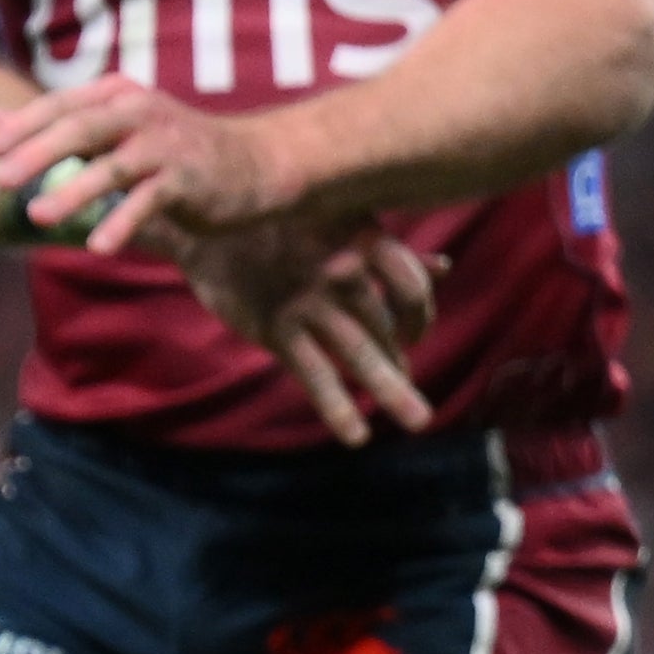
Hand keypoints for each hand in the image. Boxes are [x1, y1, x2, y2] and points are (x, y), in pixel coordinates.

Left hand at [0, 75, 289, 262]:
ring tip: (38, 217)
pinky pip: (149, 202)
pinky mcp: (188, 178)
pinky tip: (98, 246)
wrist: (255, 162)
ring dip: (74, 192)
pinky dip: (123, 223)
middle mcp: (139, 111)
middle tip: (0, 179)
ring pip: (112, 166)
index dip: (24, 124)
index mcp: (116, 95)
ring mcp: (165, 144)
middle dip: (38, 153)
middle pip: (81, 128)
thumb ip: (52, 128)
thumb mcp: (111, 131)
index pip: (62, 105)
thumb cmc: (170, 150)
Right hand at [192, 221, 440, 434]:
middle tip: (412, 398)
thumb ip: (390, 250)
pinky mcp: (275, 327)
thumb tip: (444, 267)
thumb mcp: (341, 219)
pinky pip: (315, 374)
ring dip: (392, 389)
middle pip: (388, 326)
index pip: (413, 285)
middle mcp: (343, 270)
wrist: (208, 217)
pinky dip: (337, 408)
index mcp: (364, 238)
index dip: (421, 316)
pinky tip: (355, 436)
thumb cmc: (281, 219)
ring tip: (417, 420)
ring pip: (360, 353)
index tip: (415, 336)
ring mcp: (309, 301)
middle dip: (401, 364)